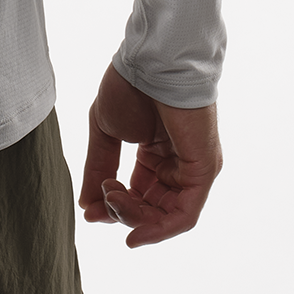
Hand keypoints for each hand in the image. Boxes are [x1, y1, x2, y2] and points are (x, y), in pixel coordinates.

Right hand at [80, 62, 220, 247]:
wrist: (151, 62)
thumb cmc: (130, 86)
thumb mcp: (106, 132)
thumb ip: (99, 169)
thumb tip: (88, 206)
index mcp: (157, 154)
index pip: (138, 195)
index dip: (114, 207)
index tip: (90, 211)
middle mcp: (178, 164)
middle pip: (152, 209)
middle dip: (123, 213)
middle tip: (102, 202)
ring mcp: (194, 168)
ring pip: (167, 216)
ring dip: (135, 218)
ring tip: (113, 199)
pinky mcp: (204, 169)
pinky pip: (185, 214)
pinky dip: (160, 229)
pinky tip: (135, 232)